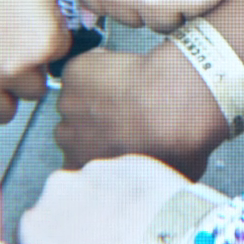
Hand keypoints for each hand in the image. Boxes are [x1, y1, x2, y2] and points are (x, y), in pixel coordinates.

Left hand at [0, 0, 67, 126]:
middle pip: (4, 113)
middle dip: (9, 88)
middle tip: (6, 51)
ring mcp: (9, 68)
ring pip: (35, 90)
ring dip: (33, 64)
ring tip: (18, 26)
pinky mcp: (42, 49)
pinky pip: (58, 55)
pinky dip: (54, 34)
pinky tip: (32, 9)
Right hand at [16, 155, 190, 243]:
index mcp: (34, 226)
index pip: (32, 239)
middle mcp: (57, 188)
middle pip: (60, 209)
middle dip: (77, 226)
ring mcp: (96, 169)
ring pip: (93, 190)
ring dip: (105, 208)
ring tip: (133, 236)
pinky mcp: (132, 161)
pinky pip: (125, 179)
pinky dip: (132, 195)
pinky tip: (149, 217)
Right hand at [54, 45, 221, 179]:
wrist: (175, 103)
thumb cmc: (174, 142)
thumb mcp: (160, 176)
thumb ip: (137, 177)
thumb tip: (146, 174)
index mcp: (85, 168)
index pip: (78, 163)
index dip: (98, 149)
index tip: (115, 141)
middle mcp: (68, 140)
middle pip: (72, 130)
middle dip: (93, 123)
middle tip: (123, 114)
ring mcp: (68, 104)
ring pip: (76, 98)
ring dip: (95, 95)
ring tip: (128, 91)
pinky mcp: (75, 74)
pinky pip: (84, 67)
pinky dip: (99, 65)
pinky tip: (124, 70)